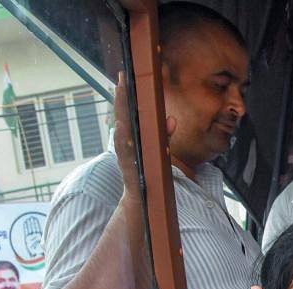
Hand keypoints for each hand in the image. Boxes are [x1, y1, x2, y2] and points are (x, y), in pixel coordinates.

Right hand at [113, 69, 175, 198]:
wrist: (140, 208)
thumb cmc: (148, 178)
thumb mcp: (158, 153)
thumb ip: (164, 136)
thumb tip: (172, 118)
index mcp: (131, 141)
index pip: (128, 114)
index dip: (126, 96)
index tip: (125, 76)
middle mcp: (125, 147)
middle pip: (122, 118)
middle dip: (121, 98)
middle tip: (121, 78)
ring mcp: (126, 158)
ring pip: (121, 132)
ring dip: (120, 112)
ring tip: (119, 93)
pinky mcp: (129, 171)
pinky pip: (125, 152)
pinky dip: (122, 138)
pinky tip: (122, 125)